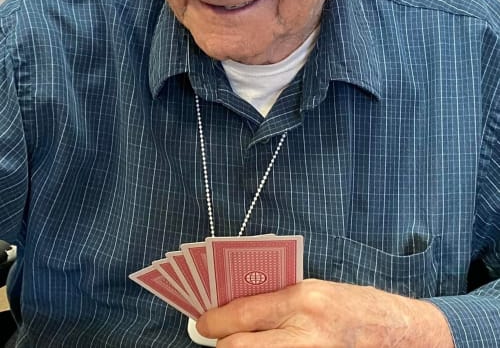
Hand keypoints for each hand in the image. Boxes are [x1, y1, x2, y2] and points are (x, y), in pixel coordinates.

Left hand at [196, 279, 453, 346]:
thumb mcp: (316, 291)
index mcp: (304, 300)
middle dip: (223, 344)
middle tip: (216, 337)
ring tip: (241, 343)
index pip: (242, 314)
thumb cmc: (356, 306)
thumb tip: (237, 308)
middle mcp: (306, 333)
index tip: (202, 323)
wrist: (401, 333)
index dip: (213, 321)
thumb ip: (277, 300)